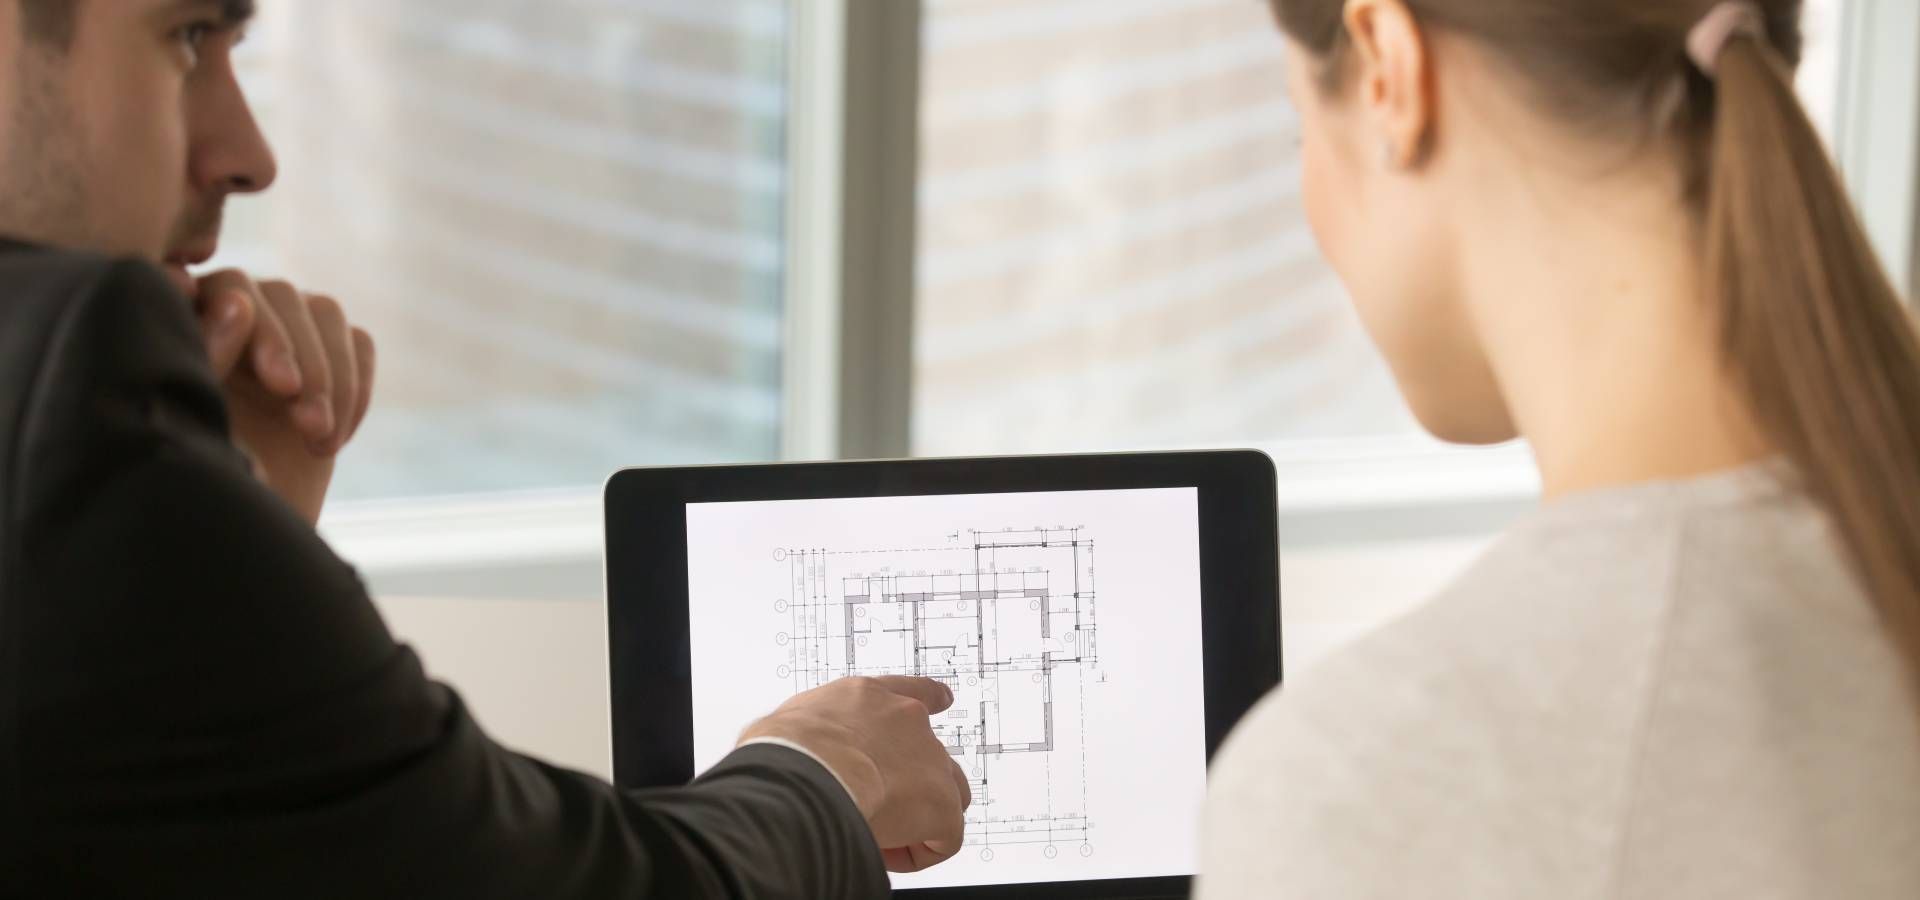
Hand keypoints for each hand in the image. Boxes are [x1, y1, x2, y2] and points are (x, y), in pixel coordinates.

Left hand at [193, 270, 375, 522]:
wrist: (238, 546)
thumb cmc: (198, 489)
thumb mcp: (196, 425)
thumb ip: (210, 354)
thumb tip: (239, 301)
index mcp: (180, 330)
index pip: (228, 288)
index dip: (260, 329)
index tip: (279, 387)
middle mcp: (226, 324)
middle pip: (280, 296)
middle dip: (305, 359)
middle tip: (308, 424)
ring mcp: (279, 344)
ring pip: (324, 314)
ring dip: (335, 377)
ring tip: (321, 441)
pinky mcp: (324, 367)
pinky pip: (358, 344)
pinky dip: (358, 388)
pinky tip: (333, 440)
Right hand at [739, 676, 971, 872]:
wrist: (805, 770)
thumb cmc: (786, 749)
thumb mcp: (794, 723)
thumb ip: (814, 734)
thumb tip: (799, 757)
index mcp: (868, 696)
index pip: (910, 691)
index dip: (930, 698)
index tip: (944, 699)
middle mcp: (906, 719)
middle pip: (933, 755)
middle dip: (915, 783)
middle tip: (882, 807)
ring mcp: (930, 759)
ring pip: (948, 796)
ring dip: (922, 818)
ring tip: (882, 834)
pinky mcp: (941, 803)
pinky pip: (943, 839)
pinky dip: (917, 853)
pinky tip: (883, 851)